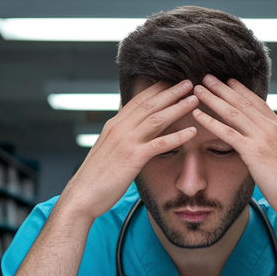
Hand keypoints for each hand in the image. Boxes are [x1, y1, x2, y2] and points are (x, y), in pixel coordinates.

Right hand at [57, 81, 199, 222]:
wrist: (82, 195)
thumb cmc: (95, 176)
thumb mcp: (107, 148)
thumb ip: (120, 136)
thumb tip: (130, 128)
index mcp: (114, 125)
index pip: (138, 100)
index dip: (156, 89)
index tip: (172, 81)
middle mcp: (119, 128)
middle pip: (149, 104)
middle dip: (171, 91)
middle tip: (188, 82)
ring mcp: (126, 141)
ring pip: (156, 118)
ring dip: (177, 107)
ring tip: (194, 99)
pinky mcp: (133, 157)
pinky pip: (159, 144)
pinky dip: (177, 136)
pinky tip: (192, 131)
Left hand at [191, 76, 276, 225]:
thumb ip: (270, 145)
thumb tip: (260, 145)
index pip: (256, 102)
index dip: (240, 90)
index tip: (228, 80)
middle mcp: (271, 127)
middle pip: (242, 102)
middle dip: (222, 88)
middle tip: (207, 77)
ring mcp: (263, 138)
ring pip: (233, 112)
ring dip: (213, 98)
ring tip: (198, 89)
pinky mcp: (254, 152)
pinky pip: (228, 133)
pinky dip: (210, 121)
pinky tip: (197, 114)